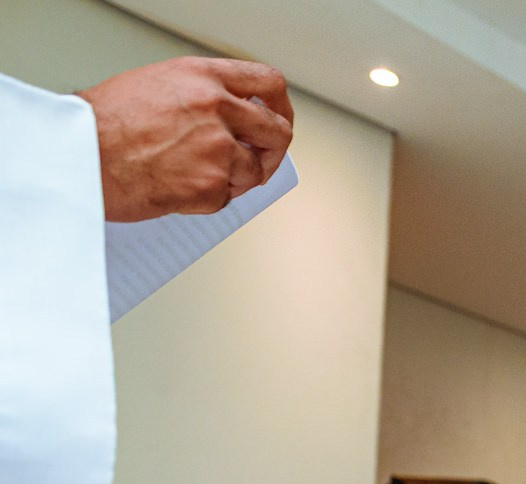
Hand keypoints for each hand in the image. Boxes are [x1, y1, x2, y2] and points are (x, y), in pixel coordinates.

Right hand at [80, 57, 294, 220]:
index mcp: (202, 77)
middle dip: (272, 150)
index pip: (267, 82)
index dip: (280, 104)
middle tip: (260, 159)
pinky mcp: (212, 184)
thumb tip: (234, 115)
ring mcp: (218, 147)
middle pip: (277, 130)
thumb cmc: (103, 124)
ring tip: (197, 174)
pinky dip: (209, 198)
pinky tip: (179, 187)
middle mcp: (216, 107)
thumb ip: (199, 95)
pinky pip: (228, 197)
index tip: (277, 117)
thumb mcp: (155, 85)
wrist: (80, 156)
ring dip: (235, 178)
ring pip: (254, 170)